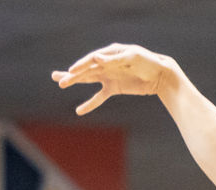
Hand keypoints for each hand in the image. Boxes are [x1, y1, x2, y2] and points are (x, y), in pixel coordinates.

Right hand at [53, 43, 176, 115]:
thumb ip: (114, 59)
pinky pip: (99, 97)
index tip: (71, 71)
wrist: (160, 75)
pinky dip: (90, 103)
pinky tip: (79, 111)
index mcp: (110, 53)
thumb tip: (96, 57)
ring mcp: (109, 76)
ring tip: (60, 84)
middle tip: (55, 78)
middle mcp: (106, 63)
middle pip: (85, 69)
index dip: (81, 65)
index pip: (92, 59)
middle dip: (71, 74)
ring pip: (88, 80)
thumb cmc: (147, 62)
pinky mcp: (114, 88)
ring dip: (74, 82)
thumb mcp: (132, 58)